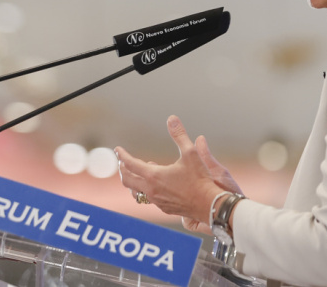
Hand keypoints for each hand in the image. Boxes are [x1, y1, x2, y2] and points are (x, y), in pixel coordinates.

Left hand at [115, 115, 241, 230]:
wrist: (208, 204)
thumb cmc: (200, 179)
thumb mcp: (191, 153)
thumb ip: (179, 135)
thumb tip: (172, 118)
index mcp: (153, 175)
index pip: (130, 164)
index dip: (122, 155)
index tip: (117, 149)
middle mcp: (151, 190)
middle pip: (127, 180)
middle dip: (123, 169)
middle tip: (122, 162)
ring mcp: (156, 201)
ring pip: (135, 192)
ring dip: (133, 181)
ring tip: (137, 173)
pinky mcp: (163, 208)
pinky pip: (147, 199)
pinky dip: (144, 190)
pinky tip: (154, 185)